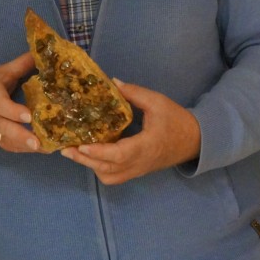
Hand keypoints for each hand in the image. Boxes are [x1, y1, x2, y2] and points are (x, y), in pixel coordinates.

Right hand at [0, 52, 38, 151]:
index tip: (29, 115)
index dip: (13, 111)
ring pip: (7, 141)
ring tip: (46, 148)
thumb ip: (21, 65)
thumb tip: (42, 53)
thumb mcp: (1, 73)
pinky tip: (41, 149)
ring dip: (25, 146)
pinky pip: (9, 147)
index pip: (0, 105)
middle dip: (21, 136)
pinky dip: (23, 149)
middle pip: (4, 128)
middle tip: (38, 142)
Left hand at [61, 81, 200, 184]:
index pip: (120, 154)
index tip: (81, 145)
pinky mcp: (137, 171)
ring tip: (75, 152)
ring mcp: (138, 170)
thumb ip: (134, 93)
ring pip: (110, 176)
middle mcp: (140, 162)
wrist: (194, 140)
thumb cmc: (176, 120)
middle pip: (108, 169)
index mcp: (146, 146)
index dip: (100, 152)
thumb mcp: (157, 102)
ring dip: (91, 166)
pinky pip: (114, 177)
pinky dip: (100, 169)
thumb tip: (112, 82)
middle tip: (65, 149)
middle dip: (85, 160)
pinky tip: (91, 156)